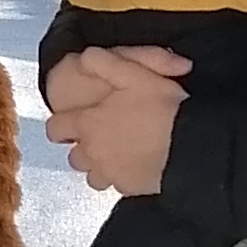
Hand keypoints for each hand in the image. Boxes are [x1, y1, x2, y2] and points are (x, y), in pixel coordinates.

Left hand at [41, 44, 188, 195]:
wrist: (191, 144)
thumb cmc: (163, 110)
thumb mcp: (134, 73)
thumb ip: (103, 63)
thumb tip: (85, 57)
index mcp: (88, 123)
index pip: (55, 128)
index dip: (61, 123)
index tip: (70, 120)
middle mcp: (93, 152)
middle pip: (73, 156)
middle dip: (82, 147)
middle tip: (99, 135)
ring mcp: (111, 174)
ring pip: (92, 176)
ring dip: (99, 165)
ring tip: (116, 153)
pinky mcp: (130, 188)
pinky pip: (118, 186)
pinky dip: (122, 178)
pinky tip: (136, 166)